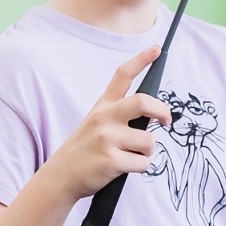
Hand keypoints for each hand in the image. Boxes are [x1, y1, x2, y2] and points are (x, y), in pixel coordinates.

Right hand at [42, 47, 171, 199]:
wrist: (60, 177)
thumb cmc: (84, 151)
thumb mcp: (94, 122)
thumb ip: (118, 114)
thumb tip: (152, 115)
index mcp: (102, 106)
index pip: (122, 75)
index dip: (142, 59)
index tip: (157, 49)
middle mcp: (104, 118)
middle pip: (144, 102)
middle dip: (163, 112)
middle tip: (166, 121)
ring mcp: (107, 139)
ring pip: (149, 141)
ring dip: (147, 152)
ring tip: (131, 156)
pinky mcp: (110, 160)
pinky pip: (143, 164)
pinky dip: (140, 168)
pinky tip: (124, 168)